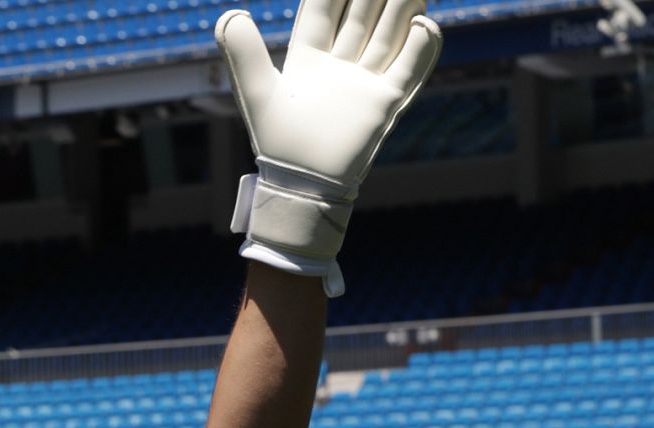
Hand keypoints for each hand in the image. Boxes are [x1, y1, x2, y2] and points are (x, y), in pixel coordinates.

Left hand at [217, 0, 441, 294]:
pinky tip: (423, 25)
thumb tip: (230, 14)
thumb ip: (243, 52)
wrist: (302, 184)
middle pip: (362, 15)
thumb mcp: (256, 90)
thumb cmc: (276, 141)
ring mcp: (364, 81)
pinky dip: (419, 48)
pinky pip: (409, 69)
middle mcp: (340, 64)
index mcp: (308, 57)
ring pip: (388, 34)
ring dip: (401, 7)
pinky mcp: (385, 103)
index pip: (325, 9)